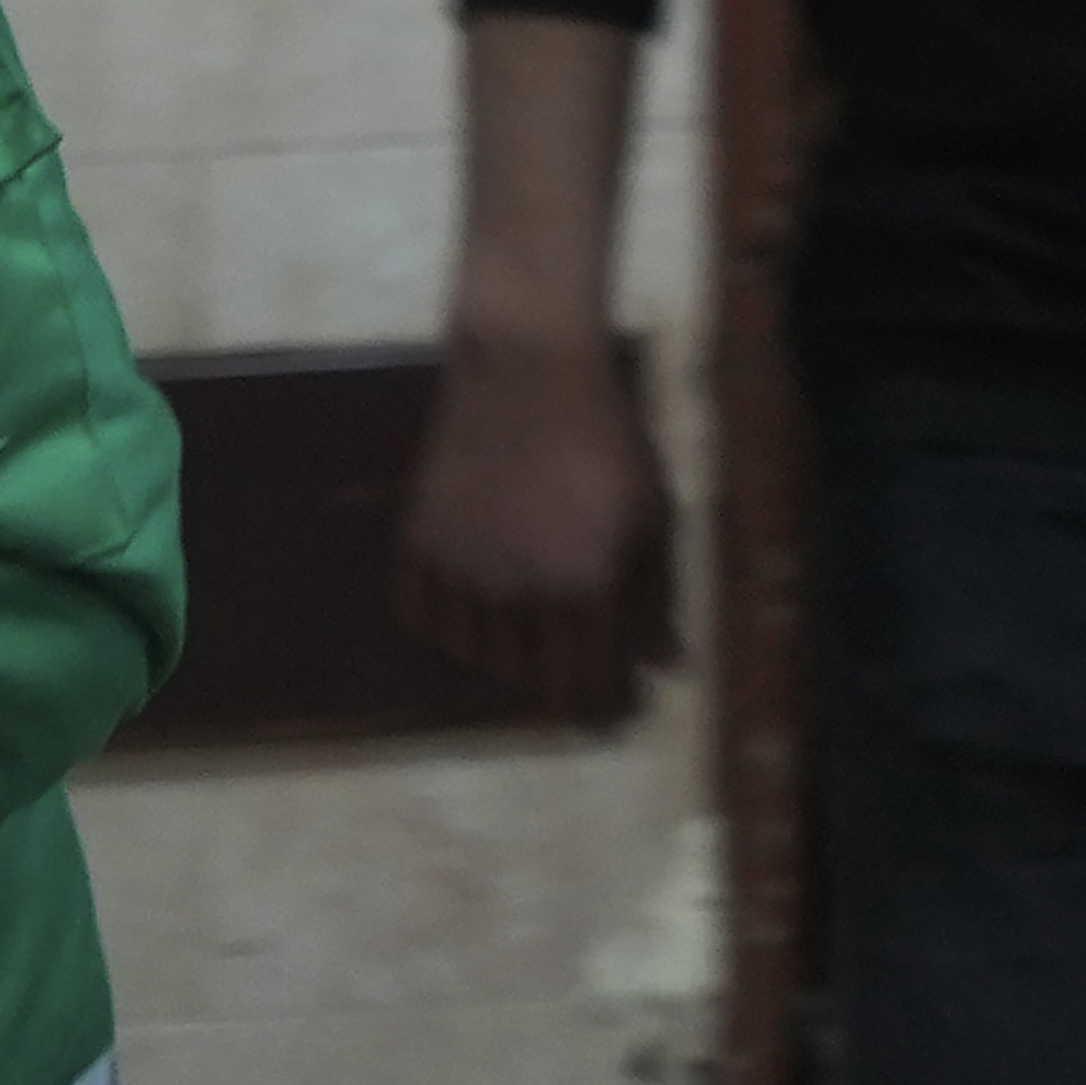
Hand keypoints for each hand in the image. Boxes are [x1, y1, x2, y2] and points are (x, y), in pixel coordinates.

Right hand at [393, 329, 660, 712]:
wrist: (529, 372)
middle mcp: (514, 594)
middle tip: (575, 666)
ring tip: (529, 641)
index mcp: (581, 591)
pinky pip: (422, 617)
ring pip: (476, 655)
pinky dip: (447, 630)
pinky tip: (470, 619)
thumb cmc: (607, 443)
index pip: (584, 686)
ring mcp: (460, 571)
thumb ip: (656, 598)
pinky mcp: (420, 543)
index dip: (599, 710)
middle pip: (531, 679)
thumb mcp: (652, 519)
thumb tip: (665, 667)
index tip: (608, 712)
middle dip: (559, 683)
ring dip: (507, 660)